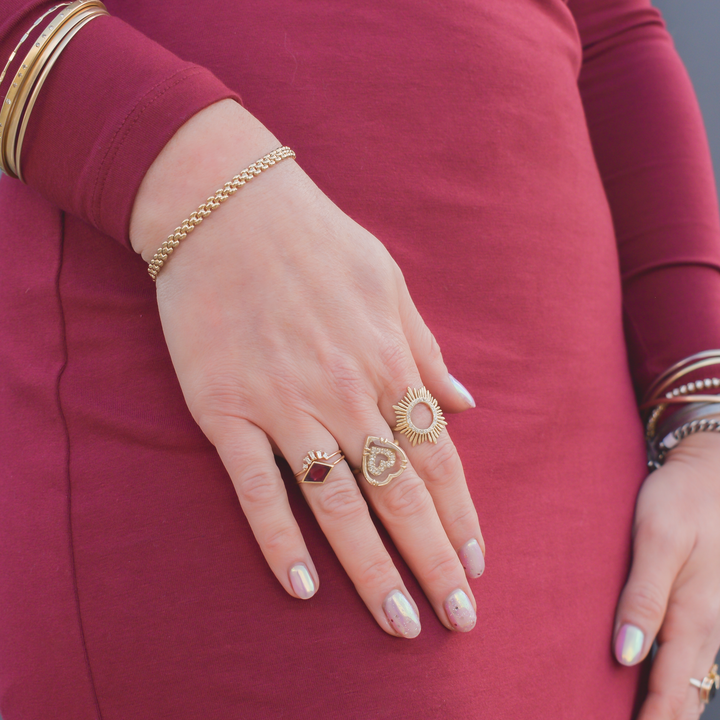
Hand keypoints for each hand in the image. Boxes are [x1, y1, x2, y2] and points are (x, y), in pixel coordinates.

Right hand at [130, 100, 484, 637]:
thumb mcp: (390, 282)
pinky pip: (258, 489)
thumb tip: (464, 403)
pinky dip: (279, 541)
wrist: (227, 206)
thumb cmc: (315, 239)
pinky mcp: (227, 411)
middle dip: (434, 560)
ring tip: (401, 622)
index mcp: (387, 362)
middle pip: (400, 493)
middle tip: (459, 618)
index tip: (478, 562)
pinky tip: (303, 589)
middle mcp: (345, 393)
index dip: (462, 515)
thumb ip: (425, 350)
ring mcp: (285, 406)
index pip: (437, 456)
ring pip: (339, 504)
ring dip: (374, 570)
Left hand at [613, 430, 719, 718]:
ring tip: (637, 719)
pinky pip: (691, 655)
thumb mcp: (657, 540)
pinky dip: (673, 679)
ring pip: (690, 678)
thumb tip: (626, 656)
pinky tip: (652, 681)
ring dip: (667, 706)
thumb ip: (643, 597)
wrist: (713, 468)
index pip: (669, 690)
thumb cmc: (682, 499)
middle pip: (684, 694)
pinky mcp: (706, 604)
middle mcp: (708, 625)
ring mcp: (712, 617)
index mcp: (694, 615)